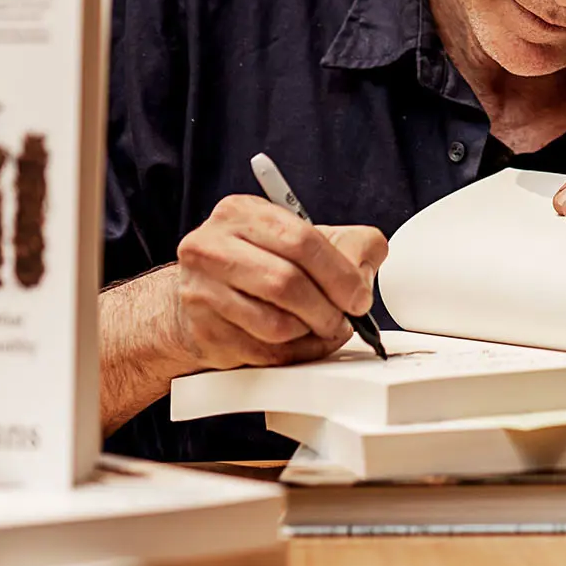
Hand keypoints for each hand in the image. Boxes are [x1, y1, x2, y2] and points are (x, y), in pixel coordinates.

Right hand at [170, 195, 387, 370]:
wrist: (204, 293)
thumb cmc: (258, 263)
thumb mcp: (301, 237)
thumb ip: (348, 244)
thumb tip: (364, 273)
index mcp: (241, 212)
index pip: (301, 241)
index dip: (339, 274)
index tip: (358, 297)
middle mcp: (211, 247)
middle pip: (286, 283)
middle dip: (327, 309)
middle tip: (342, 320)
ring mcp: (200, 291)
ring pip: (275, 324)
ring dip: (309, 334)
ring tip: (317, 328)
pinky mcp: (202, 332)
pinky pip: (262, 352)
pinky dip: (291, 353)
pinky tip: (296, 342)